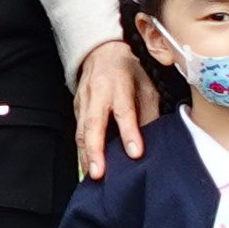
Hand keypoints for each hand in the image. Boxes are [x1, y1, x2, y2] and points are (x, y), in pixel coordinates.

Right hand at [69, 41, 154, 180]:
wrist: (101, 52)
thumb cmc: (128, 70)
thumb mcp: (146, 85)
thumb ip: (149, 112)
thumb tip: (153, 139)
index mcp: (119, 84)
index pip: (124, 111)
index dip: (130, 133)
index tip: (135, 153)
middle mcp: (97, 93)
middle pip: (93, 124)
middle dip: (95, 150)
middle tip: (99, 173)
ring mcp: (83, 101)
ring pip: (81, 131)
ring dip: (86, 155)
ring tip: (93, 175)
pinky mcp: (75, 109)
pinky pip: (78, 132)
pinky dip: (82, 150)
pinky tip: (88, 165)